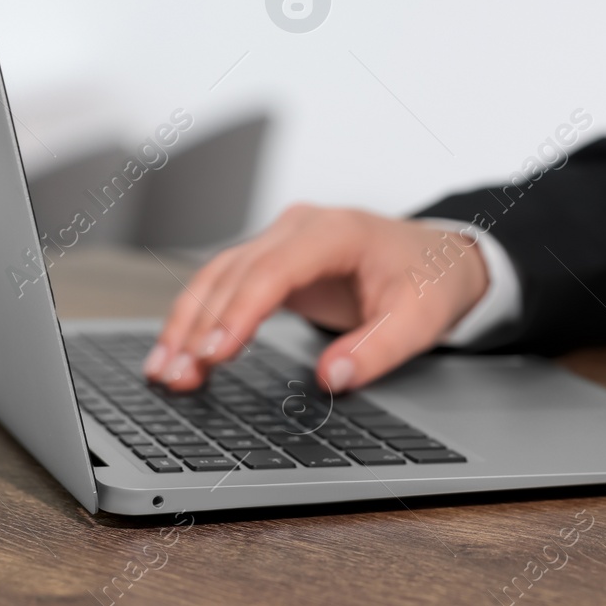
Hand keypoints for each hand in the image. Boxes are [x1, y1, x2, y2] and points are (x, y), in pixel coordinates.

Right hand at [143, 206, 490, 392]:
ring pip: (218, 276)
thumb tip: (330, 377)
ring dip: (187, 323)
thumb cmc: (431, 281)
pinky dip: (199, 317)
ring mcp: (283, 240)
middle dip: (199, 327)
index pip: (273, 271)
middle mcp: (300, 228)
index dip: (239, 313)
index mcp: (336, 232)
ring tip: (163, 371)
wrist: (441, 258)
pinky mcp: (273, 261)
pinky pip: (225, 285)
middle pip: (233, 273)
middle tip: (175, 376)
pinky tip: (178, 350)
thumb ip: (377, 350)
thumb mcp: (420, 321)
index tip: (213, 353)